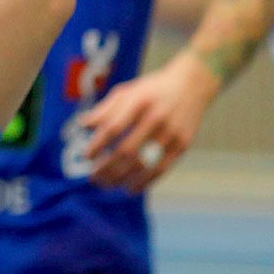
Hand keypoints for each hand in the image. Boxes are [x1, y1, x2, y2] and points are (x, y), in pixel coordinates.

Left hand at [80, 51, 218, 191]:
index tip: (86, 156)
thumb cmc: (150, 90)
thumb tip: (82, 125)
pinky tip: (130, 188)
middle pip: (127, 150)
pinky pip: (162, 169)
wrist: (190, 85)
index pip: (113, 127)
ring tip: (107, 184)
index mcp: (138, 101)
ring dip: (123, 178)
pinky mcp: (182, 145)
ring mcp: (171, 133)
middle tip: (93, 177)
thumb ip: (105, 110)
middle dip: (107, 167)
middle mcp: (155, 118)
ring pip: (144, 163)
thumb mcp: (126, 92)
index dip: (98, 144)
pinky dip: (145, 182)